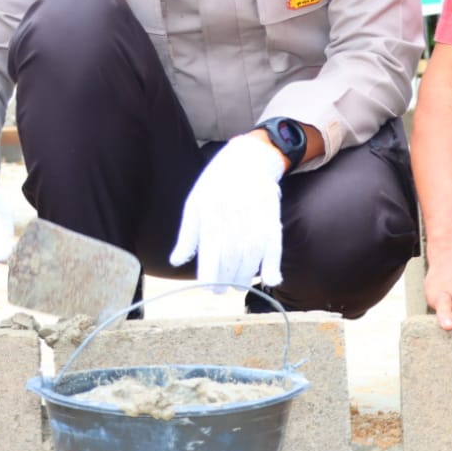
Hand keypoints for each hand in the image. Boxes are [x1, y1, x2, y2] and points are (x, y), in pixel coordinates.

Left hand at [170, 133, 285, 287]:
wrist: (249, 159)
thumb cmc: (216, 184)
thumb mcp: (195, 203)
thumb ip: (187, 235)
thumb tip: (176, 262)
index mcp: (211, 214)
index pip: (211, 252)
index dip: (210, 274)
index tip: (207, 288)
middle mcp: (234, 218)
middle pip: (231, 259)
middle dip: (226, 280)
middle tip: (220, 291)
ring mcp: (255, 219)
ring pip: (252, 257)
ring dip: (246, 277)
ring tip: (238, 286)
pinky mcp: (272, 220)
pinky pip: (275, 247)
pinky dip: (274, 265)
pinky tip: (271, 280)